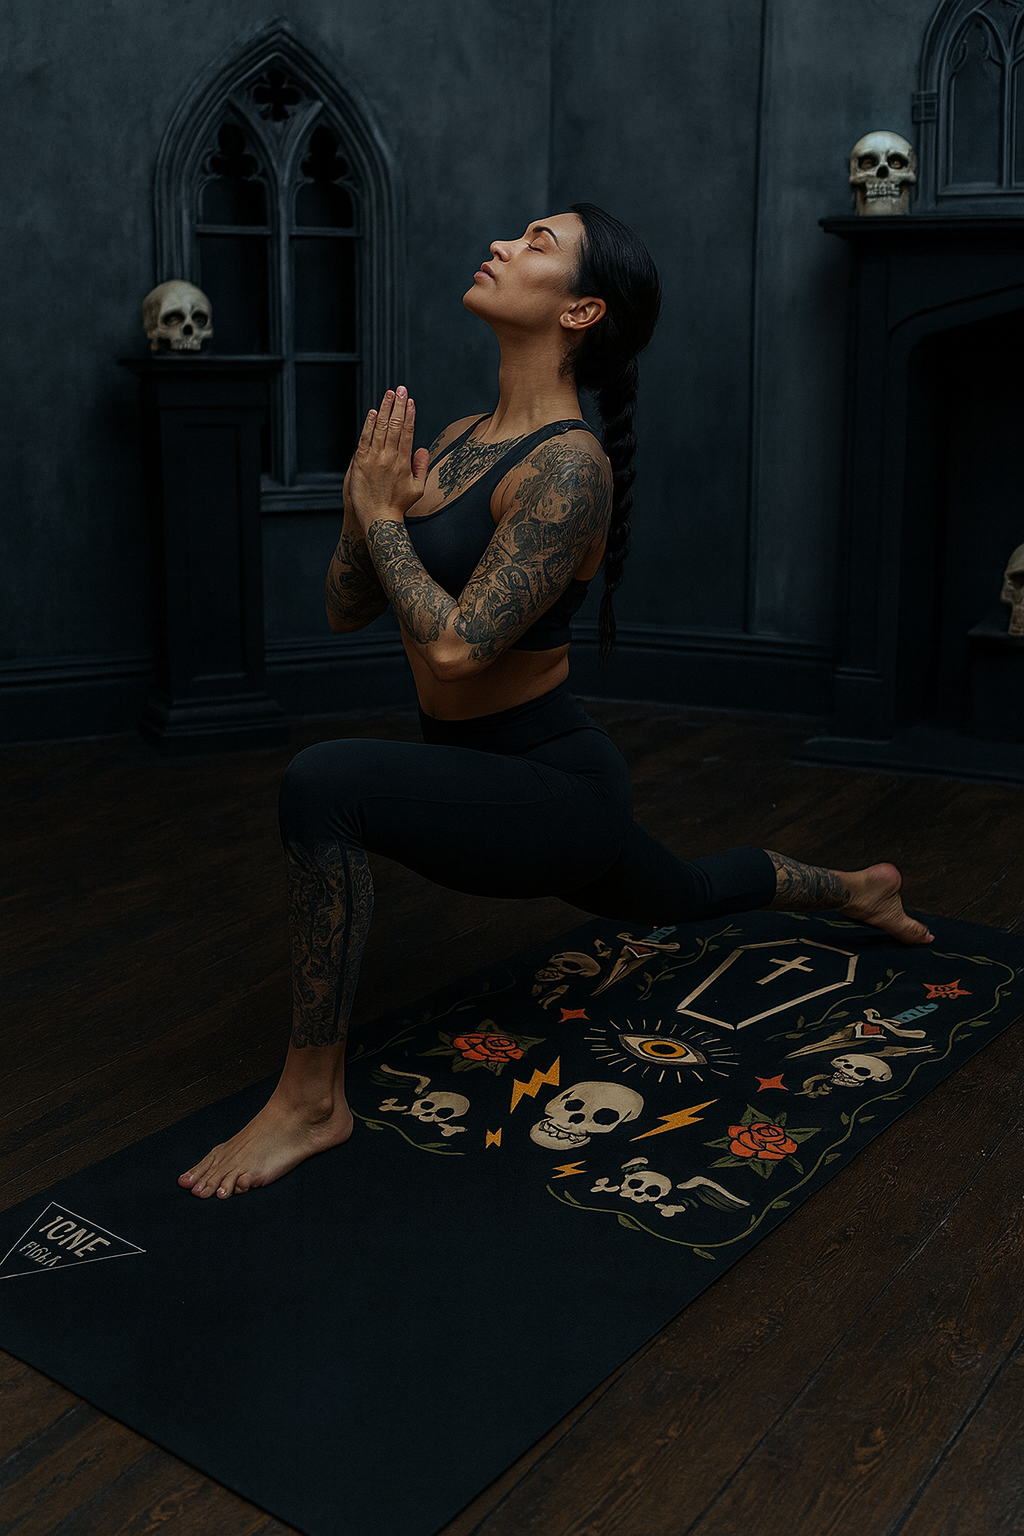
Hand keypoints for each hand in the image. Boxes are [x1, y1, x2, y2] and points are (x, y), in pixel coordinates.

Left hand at [345, 386, 429, 531]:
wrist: (379, 520)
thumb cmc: (398, 506)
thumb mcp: (418, 489)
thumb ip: (422, 467)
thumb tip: (422, 449)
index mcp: (404, 462)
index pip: (408, 432)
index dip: (409, 415)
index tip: (410, 401)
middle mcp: (390, 458)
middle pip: (395, 426)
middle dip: (399, 406)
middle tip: (401, 390)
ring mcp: (374, 460)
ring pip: (381, 429)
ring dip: (385, 409)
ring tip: (389, 394)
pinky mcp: (360, 463)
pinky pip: (365, 440)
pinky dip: (369, 425)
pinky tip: (374, 412)